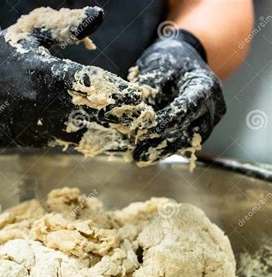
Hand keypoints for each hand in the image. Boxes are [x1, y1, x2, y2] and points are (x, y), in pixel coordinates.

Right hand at [0, 7, 143, 147]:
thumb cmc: (5, 53)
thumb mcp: (32, 32)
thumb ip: (66, 26)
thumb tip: (98, 16)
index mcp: (46, 74)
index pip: (92, 85)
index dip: (120, 93)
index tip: (141, 98)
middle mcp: (44, 103)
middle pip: (92, 115)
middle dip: (120, 120)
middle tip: (143, 124)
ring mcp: (36, 125)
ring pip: (80, 135)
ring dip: (107, 138)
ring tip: (129, 140)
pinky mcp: (31, 138)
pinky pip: (62, 140)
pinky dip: (83, 141)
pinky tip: (102, 142)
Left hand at [129, 30, 226, 162]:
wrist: (185, 59)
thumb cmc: (170, 60)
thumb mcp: (156, 68)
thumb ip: (145, 91)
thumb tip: (124, 109)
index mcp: (205, 86)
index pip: (187, 109)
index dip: (167, 122)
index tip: (144, 131)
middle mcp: (213, 107)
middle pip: (190, 132)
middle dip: (162, 144)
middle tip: (138, 154)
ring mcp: (209, 120)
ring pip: (186, 142)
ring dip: (161, 150)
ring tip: (138, 156)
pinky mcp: (200, 129)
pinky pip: (182, 141)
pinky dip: (164, 146)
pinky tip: (144, 152)